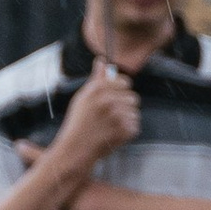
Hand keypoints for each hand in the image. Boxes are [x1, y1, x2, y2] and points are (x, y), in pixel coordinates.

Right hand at [41, 68, 138, 186]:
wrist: (76, 148)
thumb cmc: (79, 122)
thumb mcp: (83, 97)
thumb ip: (96, 78)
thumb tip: (102, 61)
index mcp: (98, 89)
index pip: (125, 82)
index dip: (121, 91)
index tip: (115, 98)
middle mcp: (109, 99)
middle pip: (133, 97)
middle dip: (125, 106)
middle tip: (110, 116)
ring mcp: (118, 115)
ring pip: (135, 112)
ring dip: (126, 119)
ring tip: (109, 126)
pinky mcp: (125, 129)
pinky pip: (135, 126)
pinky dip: (127, 132)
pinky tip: (113, 134)